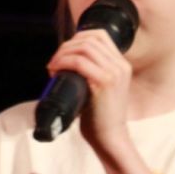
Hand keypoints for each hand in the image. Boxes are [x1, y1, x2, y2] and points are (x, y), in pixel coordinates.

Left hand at [46, 28, 132, 154]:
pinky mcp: (105, 82)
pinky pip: (80, 63)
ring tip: (53, 66)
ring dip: (63, 53)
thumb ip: (93, 75)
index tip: (64, 51)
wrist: (110, 138)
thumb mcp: (102, 90)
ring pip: (84, 48)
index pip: (100, 35)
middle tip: (54, 60)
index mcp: (122, 65)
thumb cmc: (101, 118)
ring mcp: (114, 72)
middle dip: (67, 46)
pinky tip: (56, 70)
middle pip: (90, 39)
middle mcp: (121, 65)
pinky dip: (64, 62)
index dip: (78, 37)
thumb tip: (68, 66)